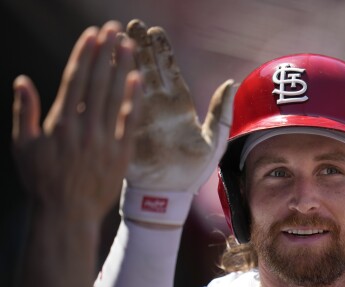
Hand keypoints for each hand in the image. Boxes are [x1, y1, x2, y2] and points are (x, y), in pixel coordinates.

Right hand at [12, 21, 141, 220]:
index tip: (92, 34)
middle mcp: (83, 128)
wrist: (68, 214)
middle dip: (105, 53)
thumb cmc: (42, 181)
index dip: (84, 54)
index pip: (74, 80)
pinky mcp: (121, 154)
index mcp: (59, 123)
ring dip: (122, 69)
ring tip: (128, 45)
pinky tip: (138, 79)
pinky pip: (130, 122)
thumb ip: (24, 112)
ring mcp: (104, 140)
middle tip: (114, 29)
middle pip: (97, 82)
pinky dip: (134, 100)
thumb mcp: (23, 147)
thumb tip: (22, 81)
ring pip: (115, 97)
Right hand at [123, 19, 233, 192]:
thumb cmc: (192, 172)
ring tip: (115, 36)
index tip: (154, 32)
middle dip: (139, 47)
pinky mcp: (126, 127)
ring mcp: (140, 115)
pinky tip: (105, 65)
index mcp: (179, 106)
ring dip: (122, 59)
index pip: (169, 71)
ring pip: (130, 80)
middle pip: (147, 68)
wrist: (169, 196)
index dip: (161, 51)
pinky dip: (112, 83)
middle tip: (131, 24)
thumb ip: (221, 113)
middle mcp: (158, 106)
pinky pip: (118, 102)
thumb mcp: (213, 141)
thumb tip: (231, 83)